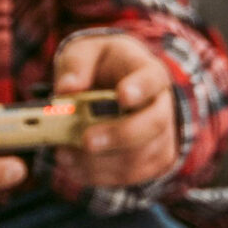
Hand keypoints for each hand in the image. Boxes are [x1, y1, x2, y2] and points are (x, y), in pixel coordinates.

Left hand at [50, 33, 177, 187]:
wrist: (114, 85)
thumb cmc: (100, 66)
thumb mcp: (84, 52)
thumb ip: (75, 65)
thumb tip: (66, 89)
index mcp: (148, 72)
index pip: (153, 79)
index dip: (140, 88)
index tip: (122, 95)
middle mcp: (162, 105)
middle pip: (154, 124)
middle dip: (119, 135)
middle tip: (86, 140)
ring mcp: (162, 136)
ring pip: (141, 156)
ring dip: (102, 162)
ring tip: (65, 155)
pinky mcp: (152, 161)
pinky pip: (132, 175)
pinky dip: (100, 176)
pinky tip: (74, 167)